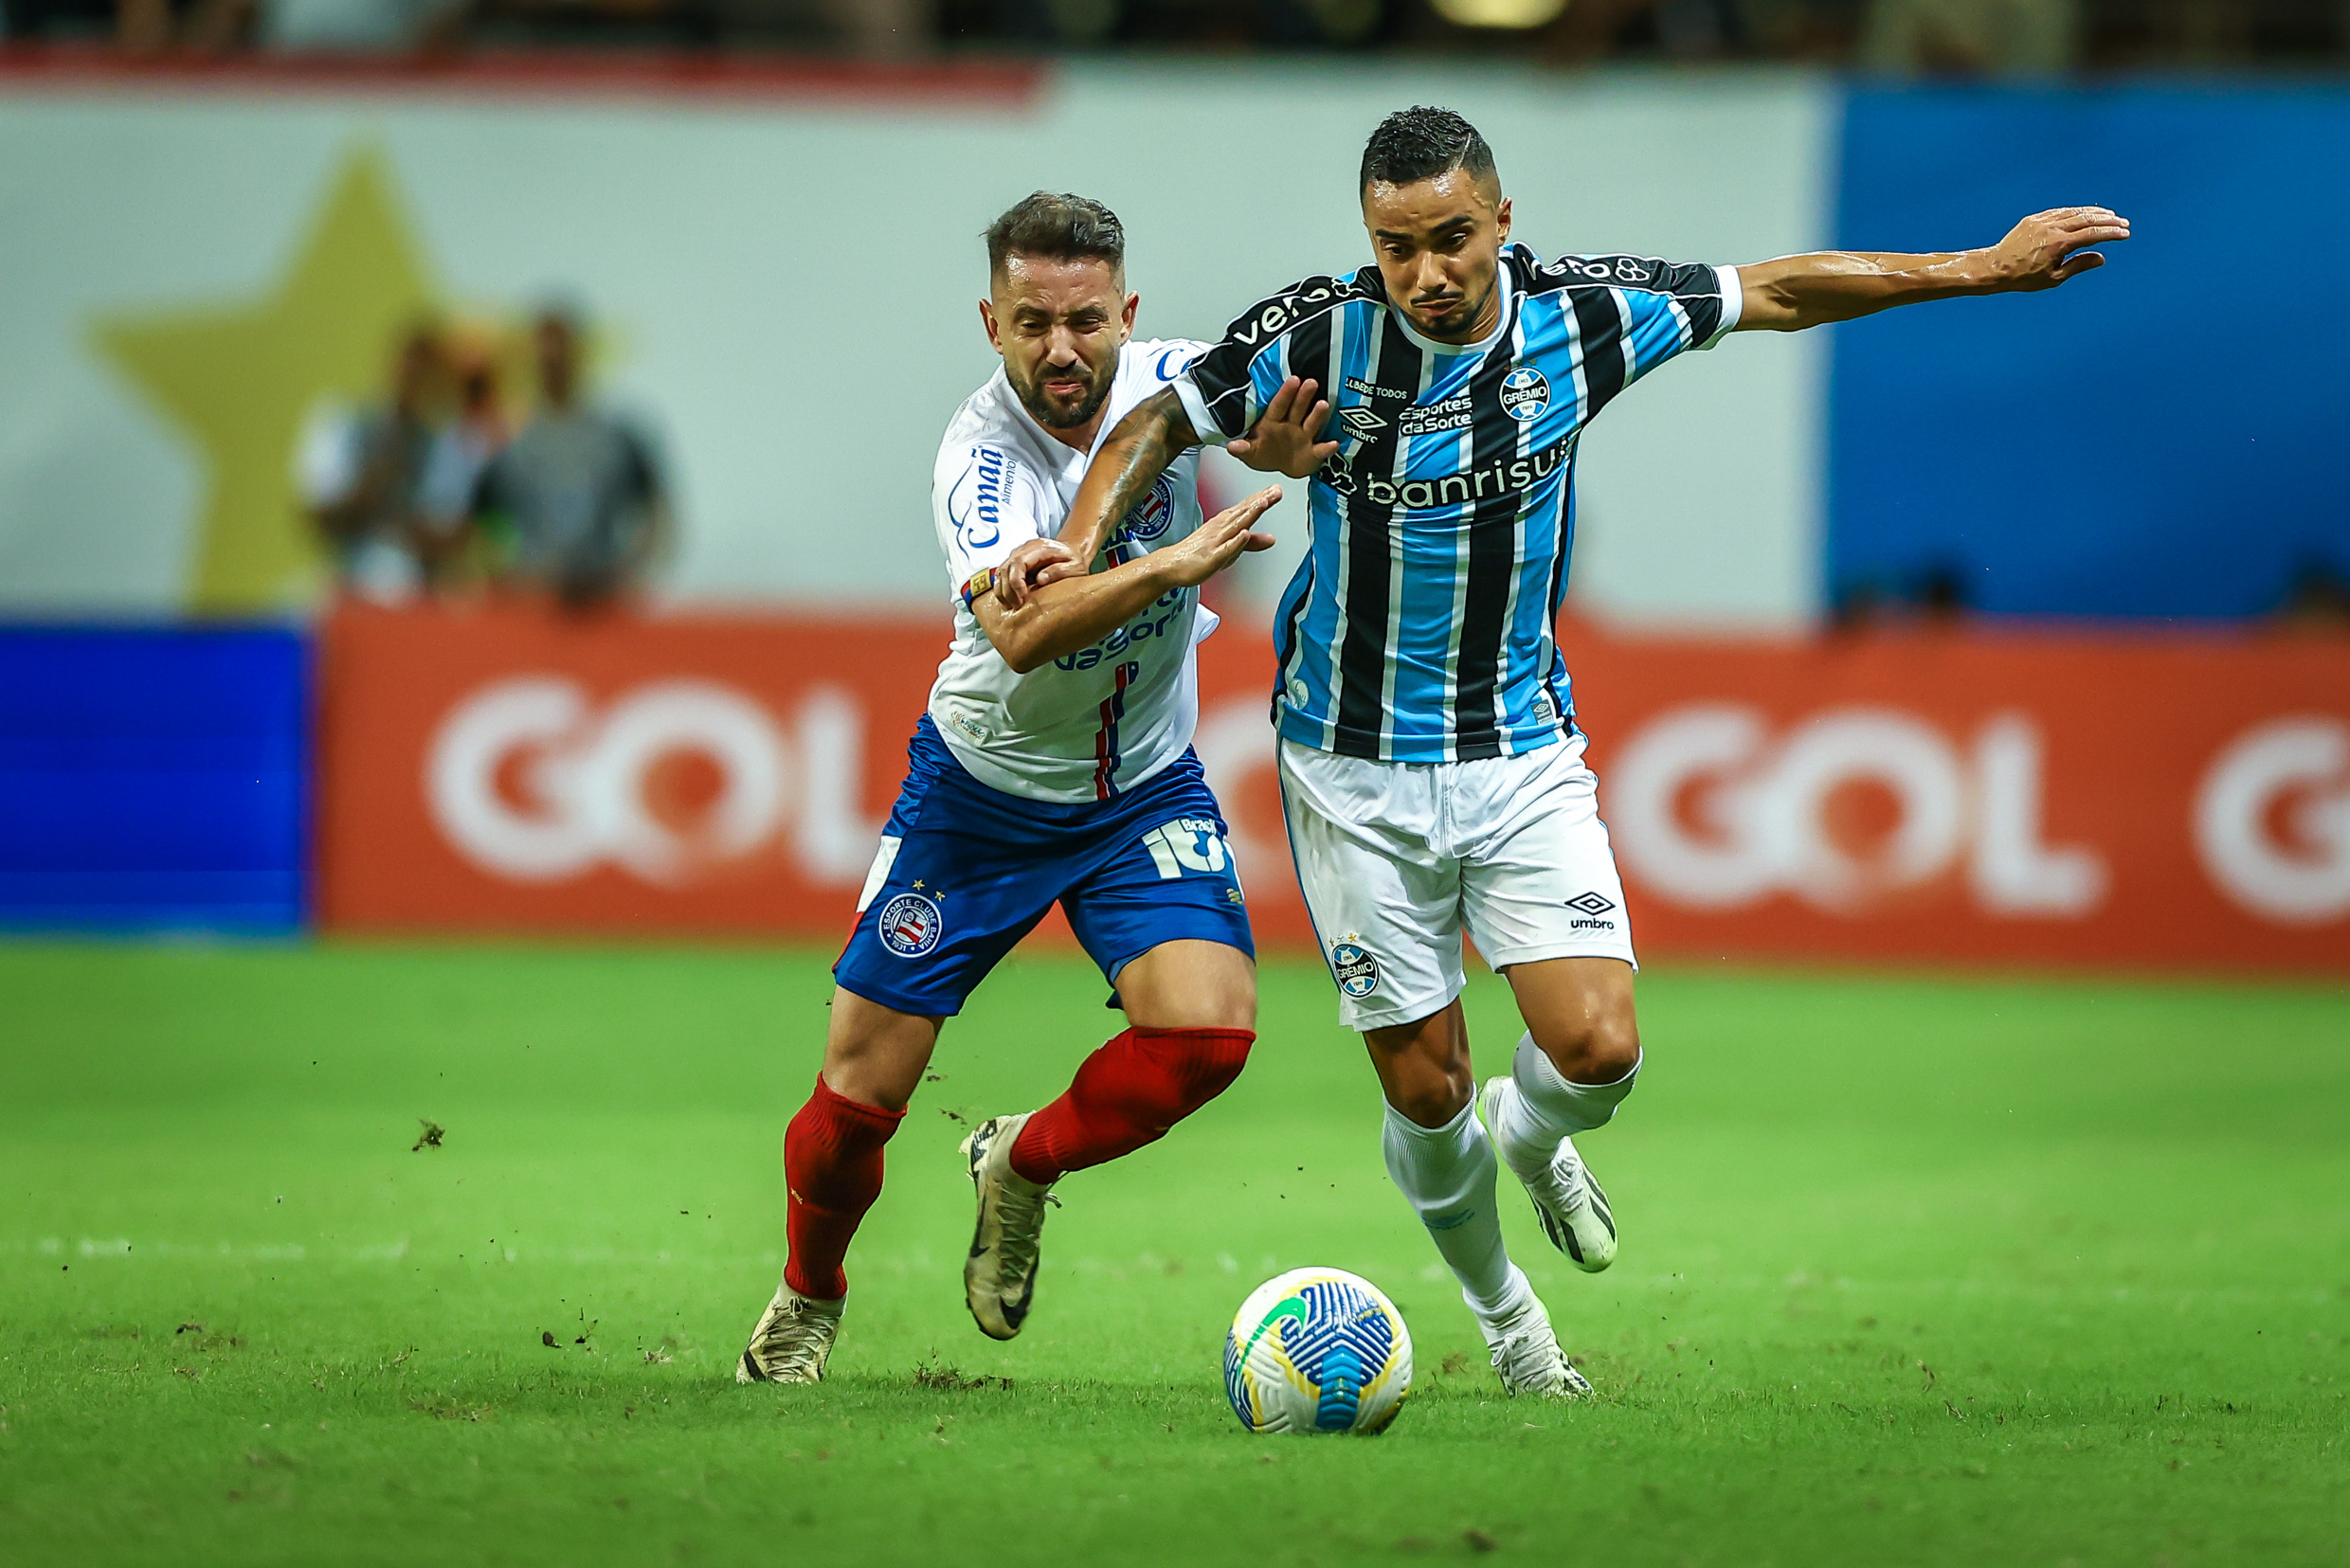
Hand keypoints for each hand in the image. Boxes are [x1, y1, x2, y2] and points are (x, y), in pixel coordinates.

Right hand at [991, 536, 1080, 609]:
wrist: (1072, 551)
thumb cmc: (1074, 560)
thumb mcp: (1075, 566)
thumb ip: (1059, 571)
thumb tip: (1040, 579)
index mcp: (1039, 547)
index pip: (1019, 562)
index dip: (1016, 581)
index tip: (1022, 597)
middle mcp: (1025, 548)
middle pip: (1007, 568)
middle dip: (1008, 590)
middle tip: (1016, 606)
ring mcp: (1018, 554)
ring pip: (1001, 571)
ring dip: (1002, 590)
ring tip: (1009, 607)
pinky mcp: (1015, 562)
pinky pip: (1002, 574)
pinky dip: (1001, 588)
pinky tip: (1007, 601)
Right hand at [1157, 486, 1280, 588]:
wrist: (1172, 565)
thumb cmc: (1199, 554)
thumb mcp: (1231, 549)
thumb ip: (1251, 543)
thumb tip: (1272, 539)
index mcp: (1225, 523)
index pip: (1246, 508)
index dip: (1262, 498)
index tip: (1276, 489)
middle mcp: (1220, 528)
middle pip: (1243, 512)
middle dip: (1260, 501)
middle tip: (1276, 490)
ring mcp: (1215, 541)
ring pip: (1235, 526)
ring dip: (1249, 514)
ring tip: (1263, 503)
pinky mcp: (1211, 557)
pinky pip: (1225, 549)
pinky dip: (1236, 541)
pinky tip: (1245, 534)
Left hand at [1228, 376, 1339, 479]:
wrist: (1281, 467)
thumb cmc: (1265, 453)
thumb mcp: (1251, 453)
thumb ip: (1243, 449)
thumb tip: (1232, 446)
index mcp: (1273, 421)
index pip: (1279, 404)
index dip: (1286, 393)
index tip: (1293, 380)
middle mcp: (1291, 424)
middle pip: (1298, 408)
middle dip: (1304, 396)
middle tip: (1311, 382)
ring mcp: (1304, 436)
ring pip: (1312, 423)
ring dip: (1318, 414)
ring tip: (1324, 405)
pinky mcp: (1314, 451)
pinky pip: (1321, 449)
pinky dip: (1328, 448)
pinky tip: (1334, 443)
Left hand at [1985, 206, 2130, 291]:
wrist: (1994, 268)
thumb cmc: (2023, 277)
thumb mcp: (2053, 278)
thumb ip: (2078, 266)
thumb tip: (2101, 258)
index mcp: (2058, 244)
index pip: (2092, 234)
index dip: (2111, 233)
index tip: (2125, 234)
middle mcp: (2052, 228)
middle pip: (2087, 219)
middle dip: (2108, 221)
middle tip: (2123, 223)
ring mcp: (2042, 221)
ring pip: (2074, 212)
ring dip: (2094, 213)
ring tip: (2109, 216)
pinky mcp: (2033, 219)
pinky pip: (2060, 211)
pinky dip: (2075, 211)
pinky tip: (2085, 213)